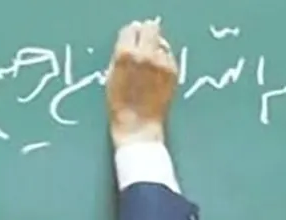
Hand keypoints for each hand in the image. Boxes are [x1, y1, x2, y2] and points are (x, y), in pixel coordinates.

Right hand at [106, 18, 178, 147]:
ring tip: (149, 66)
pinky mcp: (174, 71)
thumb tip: (130, 42)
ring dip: (155, 48)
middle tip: (143, 47)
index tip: (130, 43)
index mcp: (126, 54)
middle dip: (146, 35)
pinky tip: (156, 77)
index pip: (130, 29)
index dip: (129, 36)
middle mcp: (146, 54)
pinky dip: (163, 61)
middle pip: (150, 28)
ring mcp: (162, 62)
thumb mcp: (111, 76)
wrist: (138, 127)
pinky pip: (168, 56)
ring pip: (161, 42)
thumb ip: (120, 56)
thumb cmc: (119, 105)